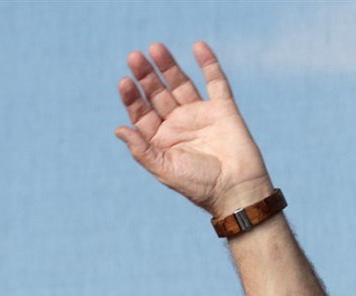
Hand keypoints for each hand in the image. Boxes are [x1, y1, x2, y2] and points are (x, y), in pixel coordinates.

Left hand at [114, 41, 272, 217]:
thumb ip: (142, 150)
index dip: (132, 98)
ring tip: (155, 48)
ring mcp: (200, 114)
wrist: (236, 189)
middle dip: (146, 76)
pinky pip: (215, 81)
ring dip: (169, 66)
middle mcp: (178, 124)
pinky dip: (208, 63)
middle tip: (134, 57)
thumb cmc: (198, 185)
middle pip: (158, 94)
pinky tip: (198, 46)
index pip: (141, 113)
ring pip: (181, 84)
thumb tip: (119, 129)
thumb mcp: (165, 169)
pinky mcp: (223, 108)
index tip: (124, 82)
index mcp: (161, 140)